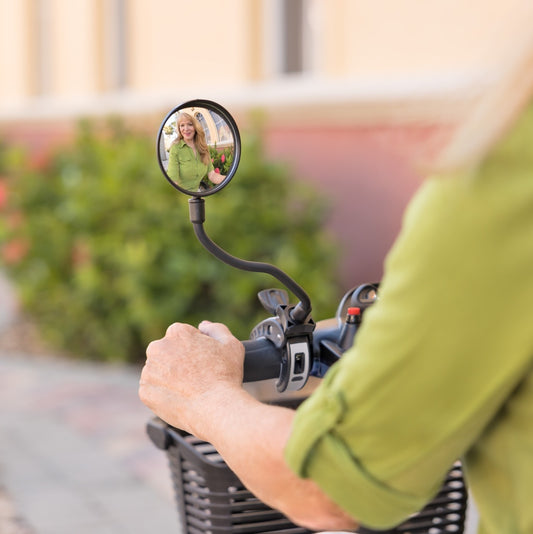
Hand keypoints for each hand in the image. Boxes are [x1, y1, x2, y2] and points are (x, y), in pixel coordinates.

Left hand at [139, 320, 244, 435]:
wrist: (215, 408)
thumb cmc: (225, 375)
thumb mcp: (231, 344)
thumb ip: (216, 329)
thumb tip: (203, 326)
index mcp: (177, 332)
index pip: (181, 335)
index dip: (193, 348)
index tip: (202, 360)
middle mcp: (158, 348)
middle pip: (166, 351)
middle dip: (177, 360)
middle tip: (195, 375)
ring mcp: (149, 371)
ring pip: (158, 371)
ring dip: (169, 377)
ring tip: (189, 389)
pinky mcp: (145, 392)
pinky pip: (153, 390)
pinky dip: (164, 394)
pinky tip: (181, 398)